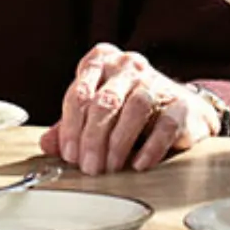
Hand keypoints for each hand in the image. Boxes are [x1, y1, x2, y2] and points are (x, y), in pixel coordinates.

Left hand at [39, 44, 220, 172]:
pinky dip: (150, 148)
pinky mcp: (182, 105)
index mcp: (102, 62)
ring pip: (135, 109)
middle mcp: (129, 67)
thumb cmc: (129, 111)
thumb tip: (47, 143)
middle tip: (89, 167)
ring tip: (111, 167)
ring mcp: (157, 83)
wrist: (180, 111)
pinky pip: (165, 125)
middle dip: (93, 138)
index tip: (69, 155)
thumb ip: (70, 126)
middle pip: (105, 101)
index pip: (80, 93)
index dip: (71, 127)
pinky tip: (138, 164)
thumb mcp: (96, 114)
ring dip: (119, 143)